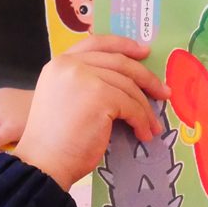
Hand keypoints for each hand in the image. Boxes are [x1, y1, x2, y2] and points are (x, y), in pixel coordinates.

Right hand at [13, 34, 167, 189]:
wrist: (44, 163)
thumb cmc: (54, 140)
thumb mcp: (65, 98)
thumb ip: (85, 81)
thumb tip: (124, 80)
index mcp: (60, 62)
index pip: (97, 43)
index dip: (123, 45)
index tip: (144, 51)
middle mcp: (70, 65)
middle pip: (119, 63)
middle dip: (145, 77)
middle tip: (163, 91)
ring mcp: (86, 79)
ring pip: (128, 87)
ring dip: (145, 108)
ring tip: (152, 125)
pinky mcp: (100, 97)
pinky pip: (131, 106)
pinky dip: (141, 121)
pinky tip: (143, 133)